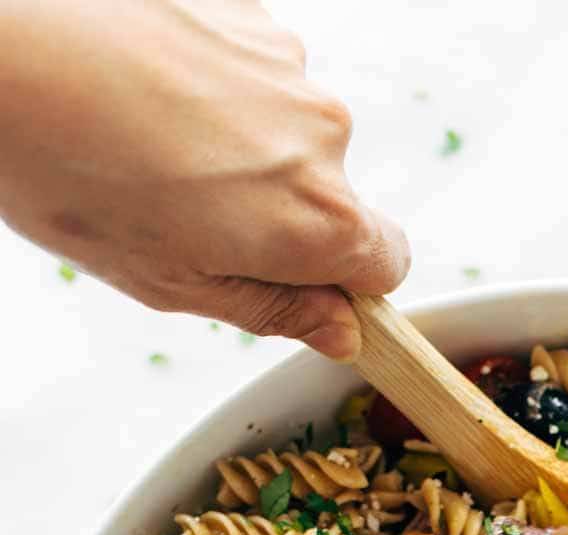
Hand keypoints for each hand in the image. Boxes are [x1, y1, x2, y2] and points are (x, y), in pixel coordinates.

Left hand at [0, 0, 407, 356]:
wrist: (7, 43)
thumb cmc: (69, 171)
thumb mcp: (171, 281)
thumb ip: (272, 307)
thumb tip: (338, 328)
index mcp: (318, 220)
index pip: (387, 265)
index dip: (344, 283)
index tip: (295, 283)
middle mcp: (325, 134)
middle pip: (331, 193)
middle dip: (274, 209)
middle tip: (183, 212)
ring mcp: (288, 63)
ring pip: (287, 128)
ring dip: (239, 144)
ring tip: (149, 144)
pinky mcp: (250, 12)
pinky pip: (252, 72)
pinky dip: (213, 87)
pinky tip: (146, 91)